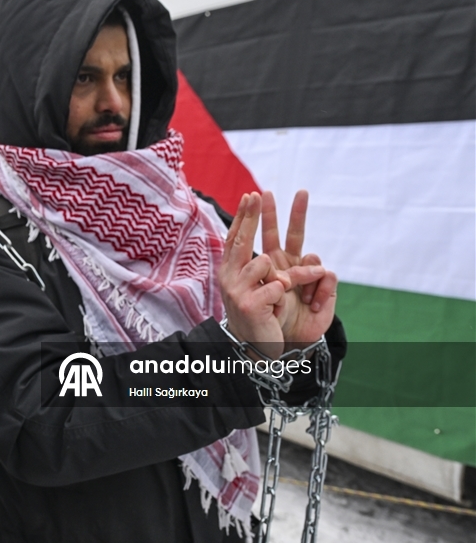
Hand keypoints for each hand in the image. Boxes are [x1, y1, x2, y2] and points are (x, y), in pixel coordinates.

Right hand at [219, 193, 290, 358]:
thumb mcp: (277, 290)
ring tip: (280, 300)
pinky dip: (282, 299)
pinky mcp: (249, 302)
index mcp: (235, 271)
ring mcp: (237, 288)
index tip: (252, 196)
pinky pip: (278, 286)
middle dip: (252, 215)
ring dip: (285, 281)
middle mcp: (231, 277)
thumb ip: (287, 270)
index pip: (238, 238)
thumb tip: (310, 255)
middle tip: (259, 193)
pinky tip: (273, 313)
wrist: (258, 349)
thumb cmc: (268, 317)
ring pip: (267, 264)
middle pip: (243, 239)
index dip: (245, 217)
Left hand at [260, 190, 336, 345]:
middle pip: (296, 233)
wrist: (286, 340)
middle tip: (301, 191)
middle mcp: (291, 263)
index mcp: (272, 262)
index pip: (268, 234)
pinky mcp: (327, 286)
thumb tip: (276, 258)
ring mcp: (310, 273)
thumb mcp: (258, 294)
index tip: (256, 194)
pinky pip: (325, 277)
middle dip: (298, 212)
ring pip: (313, 257)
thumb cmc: (269, 316)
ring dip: (304, 278)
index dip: (264, 215)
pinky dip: (318, 292)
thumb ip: (264, 274)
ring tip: (299, 299)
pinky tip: (312, 305)